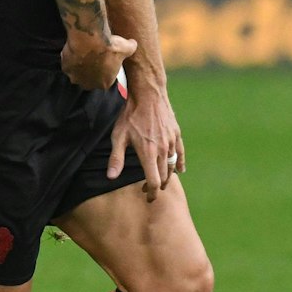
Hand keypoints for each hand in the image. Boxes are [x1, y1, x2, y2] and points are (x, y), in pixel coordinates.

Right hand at [58, 30, 135, 90]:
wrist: (91, 39)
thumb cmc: (110, 46)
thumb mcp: (126, 47)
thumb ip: (130, 47)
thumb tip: (133, 43)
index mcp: (104, 83)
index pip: (104, 80)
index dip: (104, 70)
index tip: (104, 60)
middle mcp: (89, 84)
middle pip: (89, 80)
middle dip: (90, 71)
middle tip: (92, 57)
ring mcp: (76, 77)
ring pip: (76, 73)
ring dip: (78, 66)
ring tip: (82, 53)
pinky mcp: (66, 68)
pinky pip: (67, 64)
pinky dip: (69, 58)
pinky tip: (74, 49)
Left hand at [110, 77, 183, 199]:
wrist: (148, 94)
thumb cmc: (130, 116)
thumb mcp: (118, 136)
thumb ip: (116, 158)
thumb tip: (111, 177)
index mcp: (148, 153)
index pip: (153, 181)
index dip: (151, 192)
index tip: (147, 197)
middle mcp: (162, 150)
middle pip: (164, 176)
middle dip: (157, 186)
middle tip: (149, 190)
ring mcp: (171, 142)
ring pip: (171, 166)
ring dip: (166, 175)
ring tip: (160, 180)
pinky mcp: (176, 134)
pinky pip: (180, 153)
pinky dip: (179, 163)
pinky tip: (179, 170)